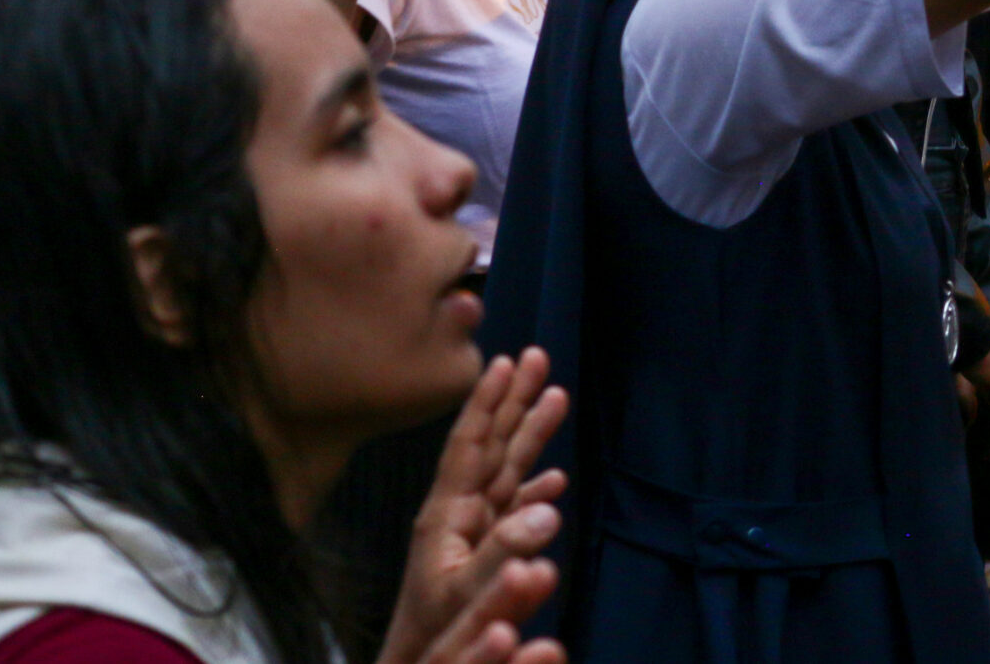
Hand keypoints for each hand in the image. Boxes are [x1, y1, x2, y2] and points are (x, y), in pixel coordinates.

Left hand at [375, 348, 568, 663]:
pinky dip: (536, 490)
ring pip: (507, 471)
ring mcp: (471, 536)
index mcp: (446, 516)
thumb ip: (504, 552)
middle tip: (537, 355)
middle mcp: (457, 516)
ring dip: (531, 434)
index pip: (470, 445)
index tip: (504, 360)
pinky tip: (553, 480)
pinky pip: (516, 511)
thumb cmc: (433, 636)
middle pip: (490, 445)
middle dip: (514, 400)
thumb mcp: (464, 596)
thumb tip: (553, 504)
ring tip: (556, 396)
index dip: (487, 402)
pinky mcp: (485, 557)